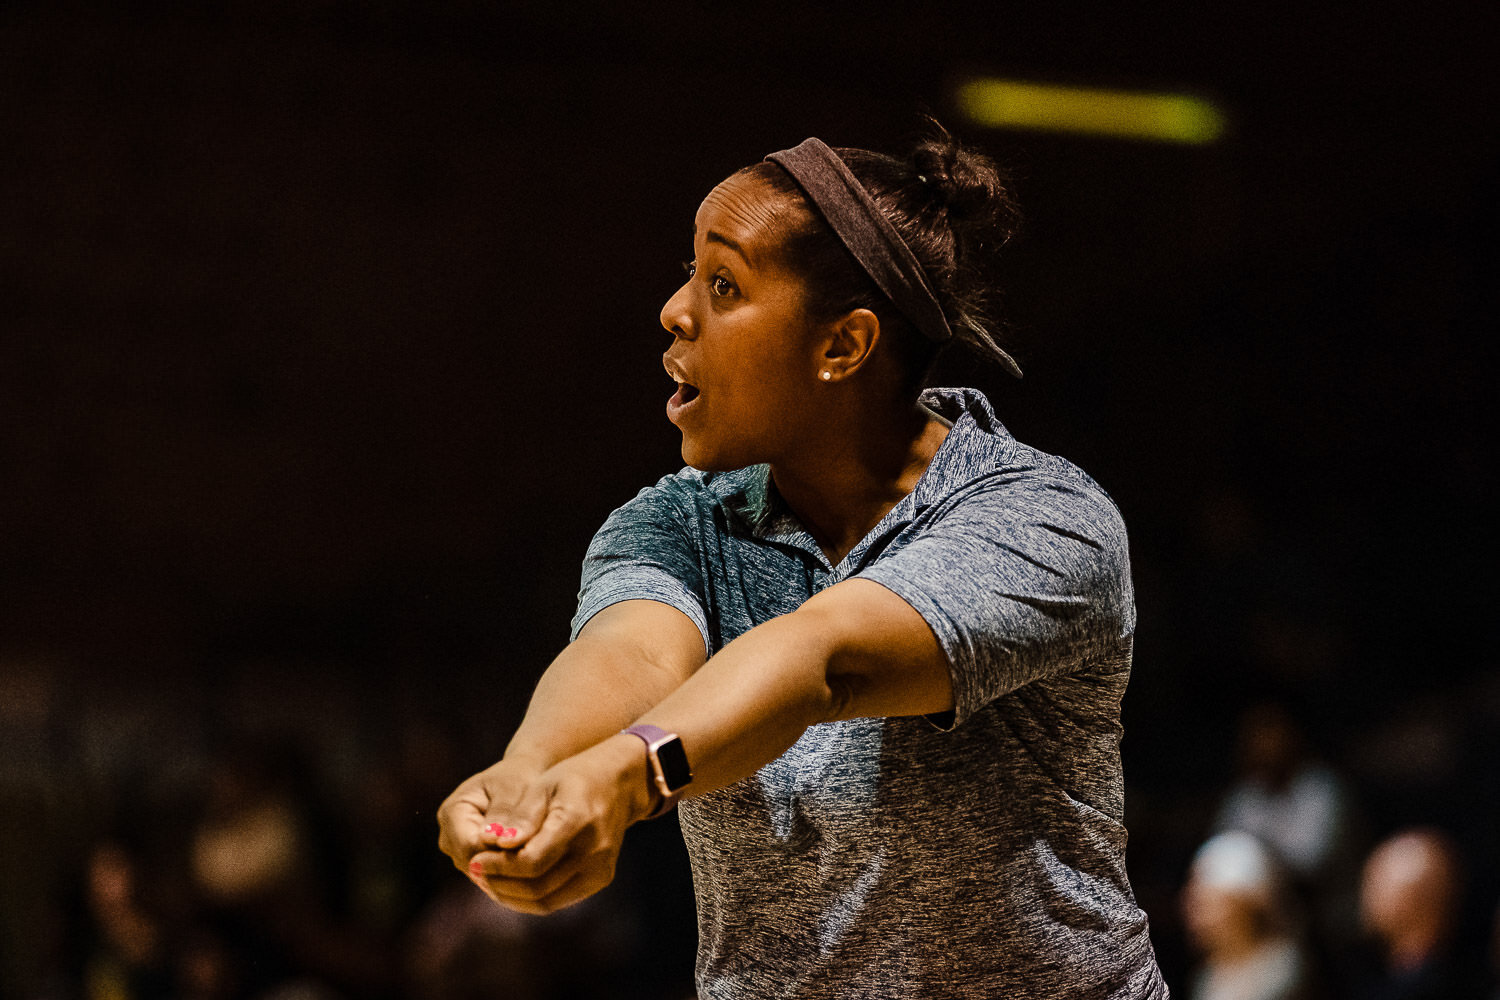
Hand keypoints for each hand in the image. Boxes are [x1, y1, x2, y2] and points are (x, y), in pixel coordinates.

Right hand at [436, 757, 549, 902]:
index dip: (501, 855)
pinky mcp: (474, 861)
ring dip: (511, 873)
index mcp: (452, 812)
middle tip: (544, 863)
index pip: (470, 847)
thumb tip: (496, 843)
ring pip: (484, 875)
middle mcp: (449, 836)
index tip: (535, 850)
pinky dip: (513, 875)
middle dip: (507, 867)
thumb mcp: (515, 788)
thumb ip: (505, 813)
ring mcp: (459, 852)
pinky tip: (537, 870)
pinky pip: (492, 877)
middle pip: (475, 866)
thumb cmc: (521, 777)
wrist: (524, 779)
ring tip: (543, 865)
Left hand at [467, 735, 656, 914]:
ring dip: (510, 896)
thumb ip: (521, 816)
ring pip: (545, 901)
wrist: (620, 783)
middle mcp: (594, 851)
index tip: (473, 860)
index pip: (531, 861)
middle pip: (536, 886)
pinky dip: (529, 898)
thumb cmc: (575, 778)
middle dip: (499, 883)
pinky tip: (510, 882)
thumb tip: (495, 843)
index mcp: (577, 822)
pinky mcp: (600, 880)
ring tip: (487, 879)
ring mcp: (600, 869)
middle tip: (475, 871)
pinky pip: (557, 900)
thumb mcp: (545, 784)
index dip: (497, 867)